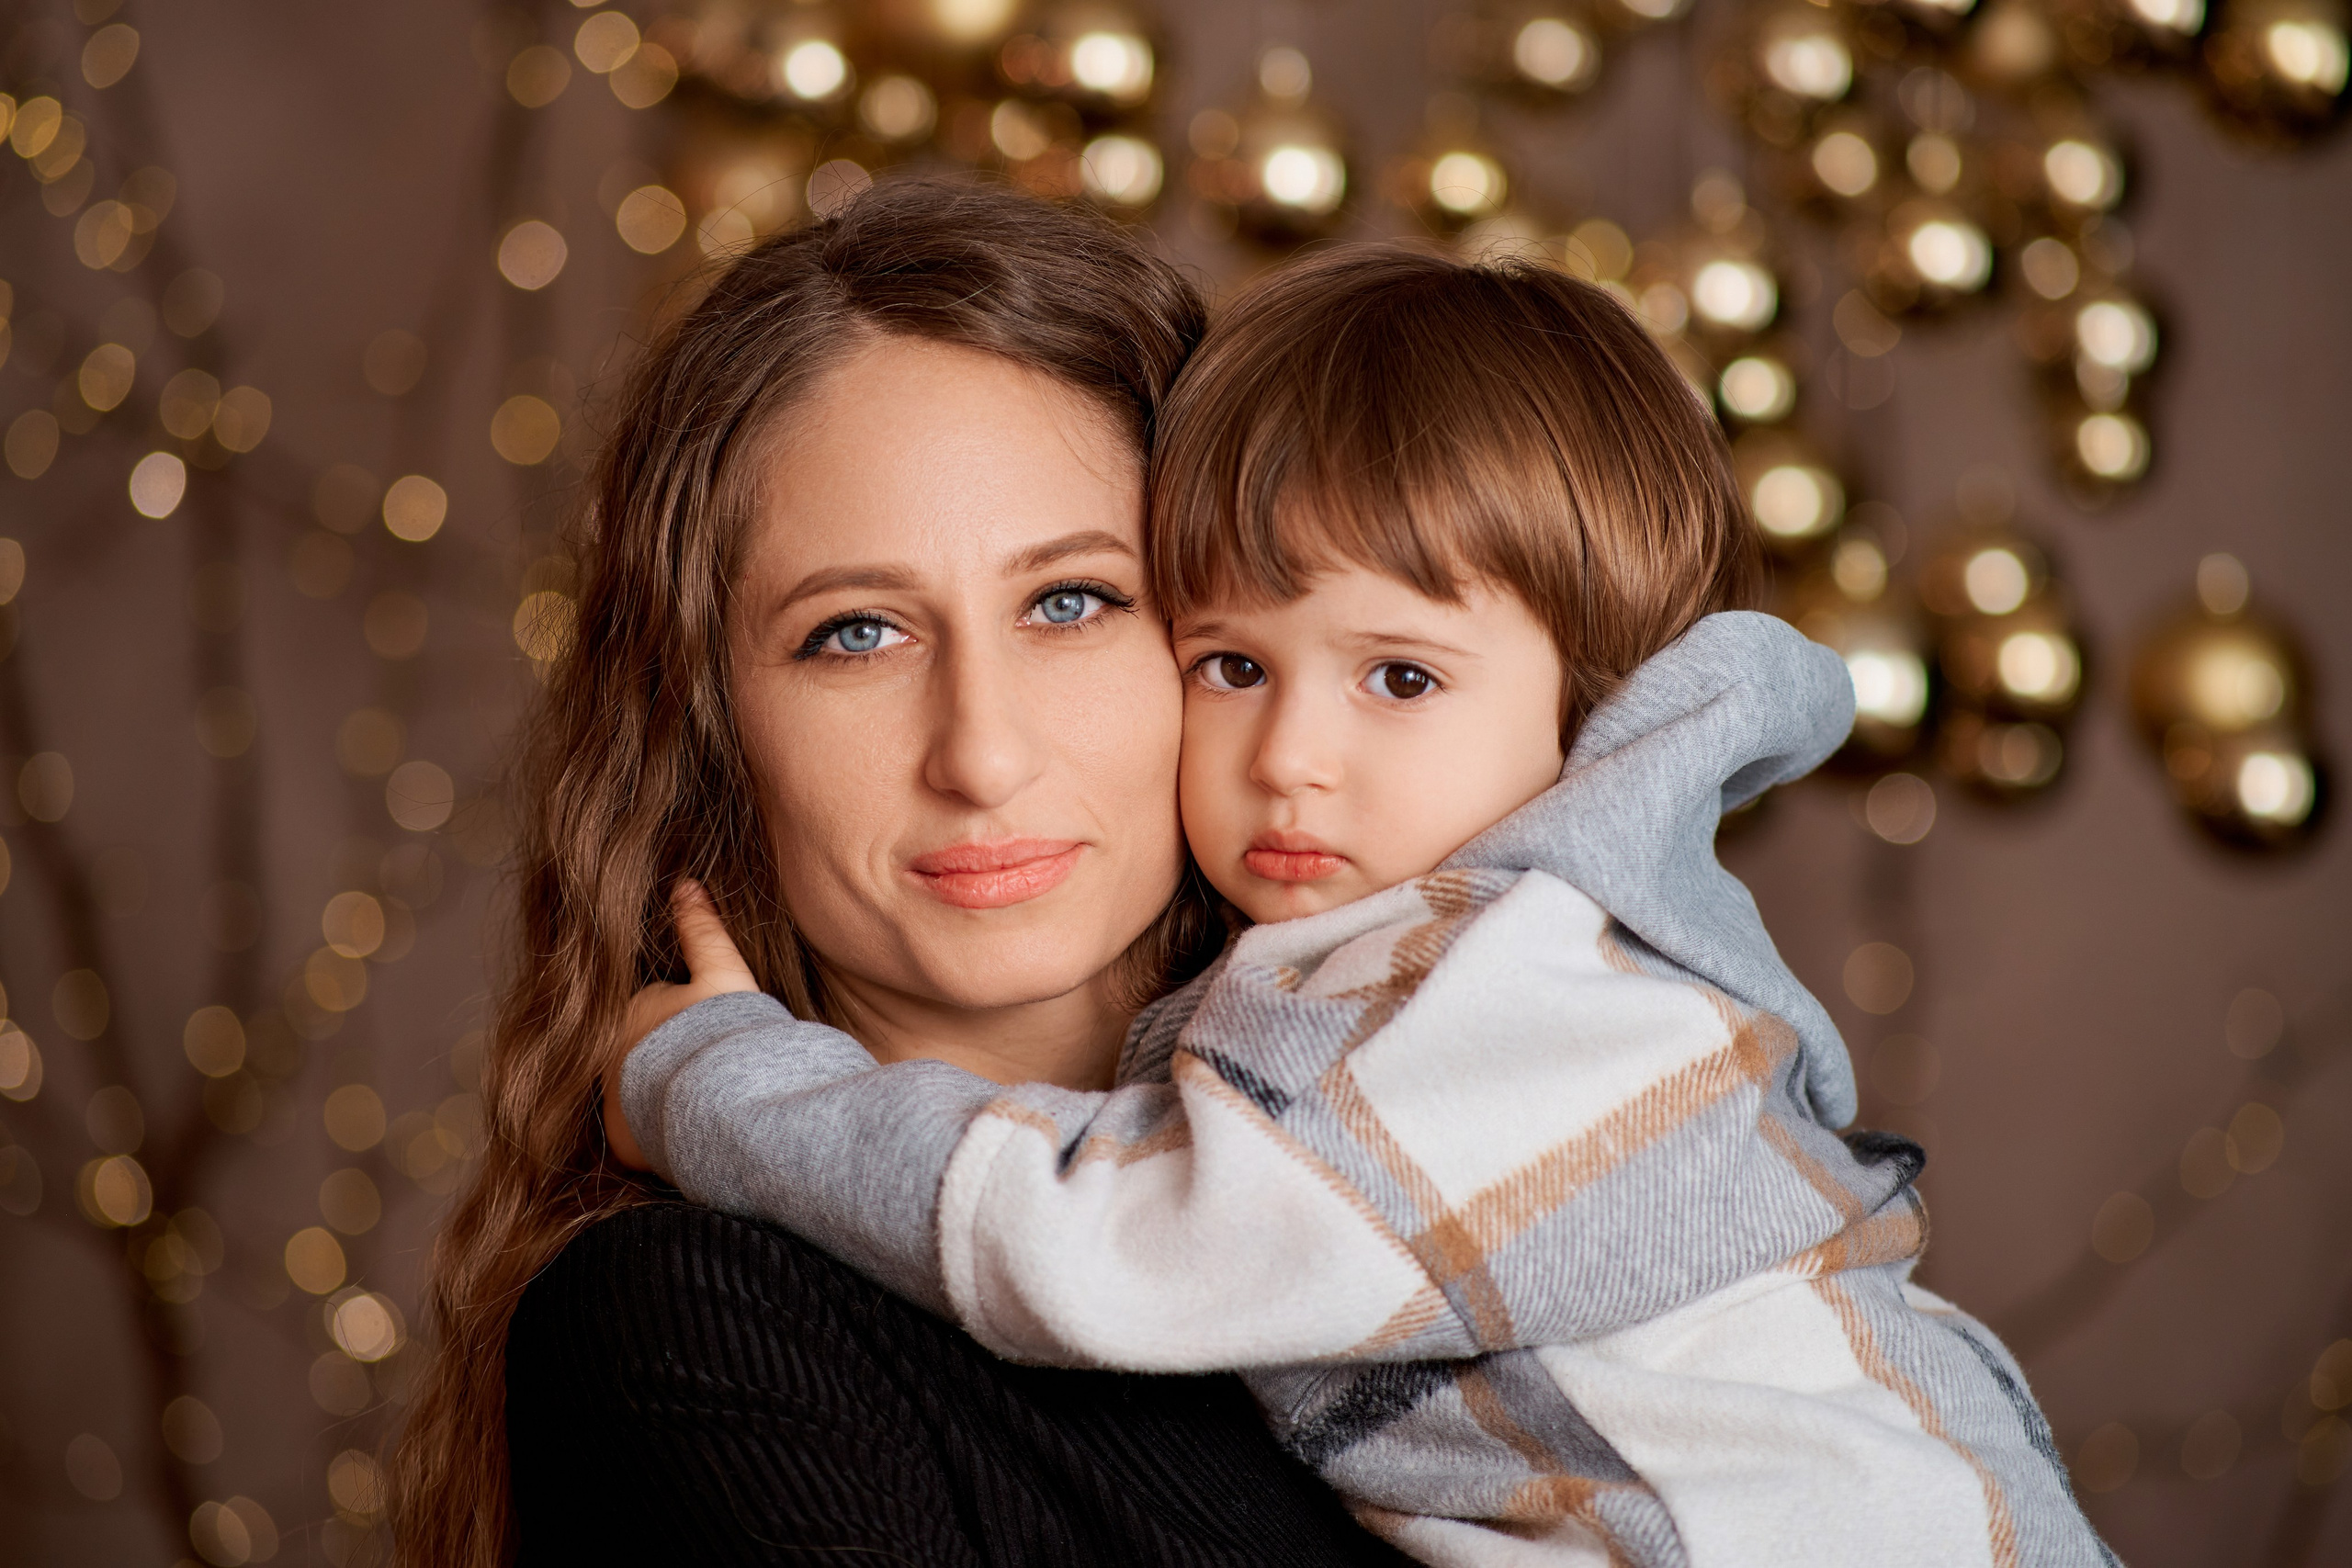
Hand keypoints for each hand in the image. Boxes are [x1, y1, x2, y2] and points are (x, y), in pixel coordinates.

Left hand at [603, 879, 758, 1169]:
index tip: (707, 1029)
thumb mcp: (722, 971)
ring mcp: (612, 1103)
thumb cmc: (723, 1032)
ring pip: (638, 1093)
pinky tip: (689, 1127)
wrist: (723, 1102)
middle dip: (664, 1056)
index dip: (680, 1018)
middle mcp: (607, 1058)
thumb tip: (684, 884)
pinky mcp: (624, 1143)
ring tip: (703, 1098)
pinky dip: (658, 1131)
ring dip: (659, 1094)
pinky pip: (640, 1134)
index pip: (649, 1012)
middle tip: (708, 1064)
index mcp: (626, 1012)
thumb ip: (702, 929)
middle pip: (640, 1053)